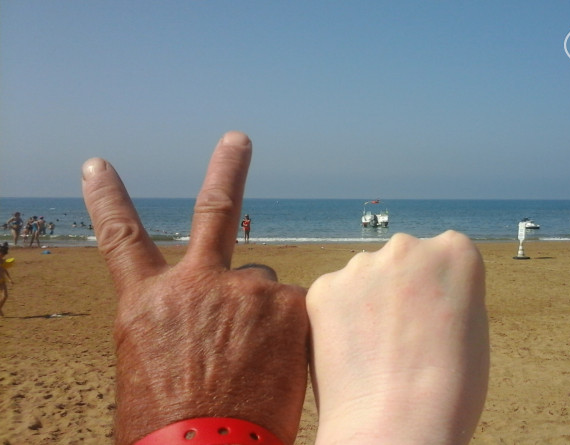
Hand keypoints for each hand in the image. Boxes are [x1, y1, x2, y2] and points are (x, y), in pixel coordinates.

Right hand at [82, 132, 308, 444]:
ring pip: (264, 287)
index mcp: (147, 302)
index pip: (120, 236)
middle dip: (228, 167)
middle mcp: (196, 283)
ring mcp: (244, 290)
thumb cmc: (172, 425)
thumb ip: (178, 324)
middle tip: (238, 140)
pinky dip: (293, 334)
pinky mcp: (288, 307)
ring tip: (257, 360)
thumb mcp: (150, 365)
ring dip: (264, 314)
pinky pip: (297, 312)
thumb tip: (207, 318)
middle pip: (215, 209)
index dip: (107, 198)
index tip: (98, 166)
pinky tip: (283, 366)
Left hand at [306, 231, 489, 443]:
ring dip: (367, 300)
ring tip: (374, 350)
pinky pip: (334, 296)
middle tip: (402, 336)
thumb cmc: (450, 390)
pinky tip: (350, 352)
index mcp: (456, 251)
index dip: (440, 292)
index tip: (437, 319)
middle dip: (402, 288)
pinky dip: (338, 318)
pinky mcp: (324, 288)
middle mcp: (408, 246)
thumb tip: (425, 289)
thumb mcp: (473, 327)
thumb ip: (449, 293)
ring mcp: (362, 265)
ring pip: (365, 277)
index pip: (446, 255)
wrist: (397, 427)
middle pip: (404, 260)